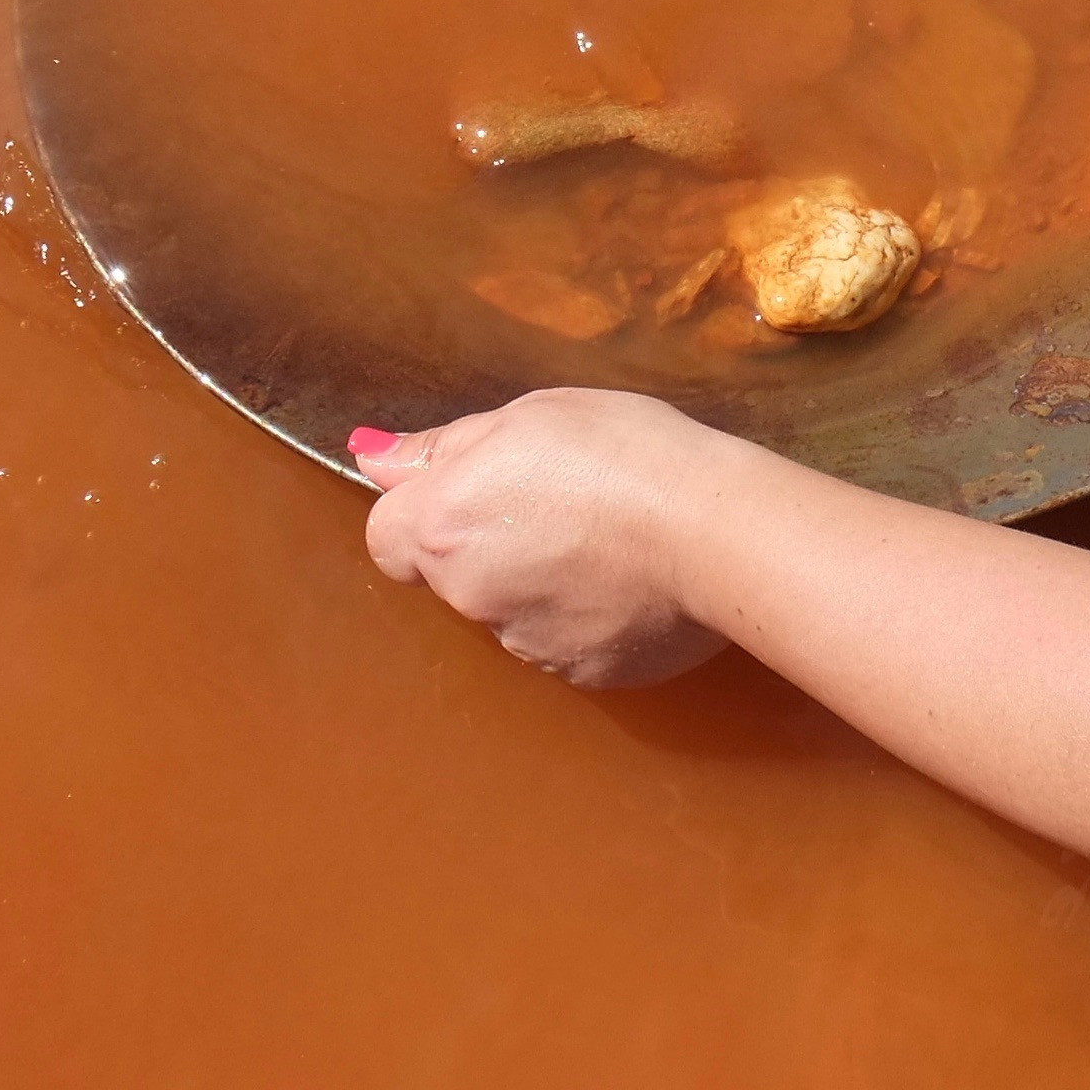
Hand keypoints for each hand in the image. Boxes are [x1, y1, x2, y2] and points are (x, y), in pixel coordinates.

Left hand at [356, 390, 737, 685]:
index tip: (479, 491)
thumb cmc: (625, 455)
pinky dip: (591, 615)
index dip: (427, 513)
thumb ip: (445, 447)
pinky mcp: (582, 672)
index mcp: (444, 526)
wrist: (716, 533)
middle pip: (455, 573)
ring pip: (514, 610)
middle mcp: (470, 595)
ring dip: (544, 581)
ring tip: (613, 539)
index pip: (387, 538)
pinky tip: (636, 579)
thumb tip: (374, 459)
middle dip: (494, 543)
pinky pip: (570, 640)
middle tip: (566, 502)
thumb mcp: (531, 416)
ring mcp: (526, 644)